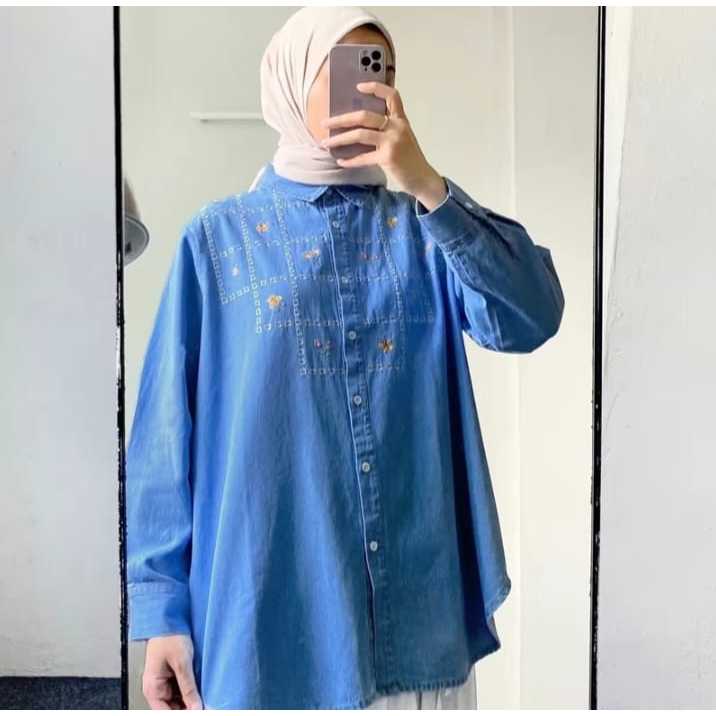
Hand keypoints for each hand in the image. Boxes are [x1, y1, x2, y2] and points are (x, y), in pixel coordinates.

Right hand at [142, 634, 202, 709]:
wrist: (169, 617)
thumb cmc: (169, 635)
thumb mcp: (182, 662)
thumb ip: (189, 687)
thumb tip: (196, 707)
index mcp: (152, 688)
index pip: (165, 713)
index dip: (183, 714)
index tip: (198, 711)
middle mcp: (156, 687)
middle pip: (172, 708)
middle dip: (188, 707)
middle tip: (205, 704)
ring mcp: (164, 681)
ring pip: (178, 699)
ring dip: (190, 698)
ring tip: (204, 695)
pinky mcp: (172, 674)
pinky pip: (181, 689)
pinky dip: (191, 690)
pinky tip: (201, 688)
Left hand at [319, 81, 447, 209]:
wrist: (423, 179)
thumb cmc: (410, 159)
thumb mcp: (402, 138)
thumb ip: (387, 129)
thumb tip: (357, 127)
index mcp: (401, 120)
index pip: (391, 95)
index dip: (375, 88)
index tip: (358, 86)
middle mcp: (397, 127)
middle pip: (364, 115)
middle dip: (341, 119)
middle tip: (325, 122)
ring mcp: (393, 142)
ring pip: (359, 134)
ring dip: (339, 139)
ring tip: (326, 143)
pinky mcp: (388, 158)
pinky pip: (363, 157)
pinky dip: (350, 160)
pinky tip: (341, 161)